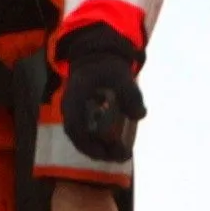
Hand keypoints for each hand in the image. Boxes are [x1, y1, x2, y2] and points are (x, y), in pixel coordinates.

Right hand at [51, 29, 145, 163]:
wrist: (97, 54)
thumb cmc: (106, 65)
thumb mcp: (120, 75)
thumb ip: (130, 94)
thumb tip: (139, 115)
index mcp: (74, 99)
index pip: (74, 128)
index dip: (88, 145)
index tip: (105, 154)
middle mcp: (70, 108)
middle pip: (78, 137)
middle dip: (98, 151)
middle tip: (120, 156)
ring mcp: (75, 111)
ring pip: (82, 136)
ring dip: (100, 147)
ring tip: (122, 153)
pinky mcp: (82, 113)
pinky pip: (87, 131)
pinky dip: (100, 140)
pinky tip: (117, 142)